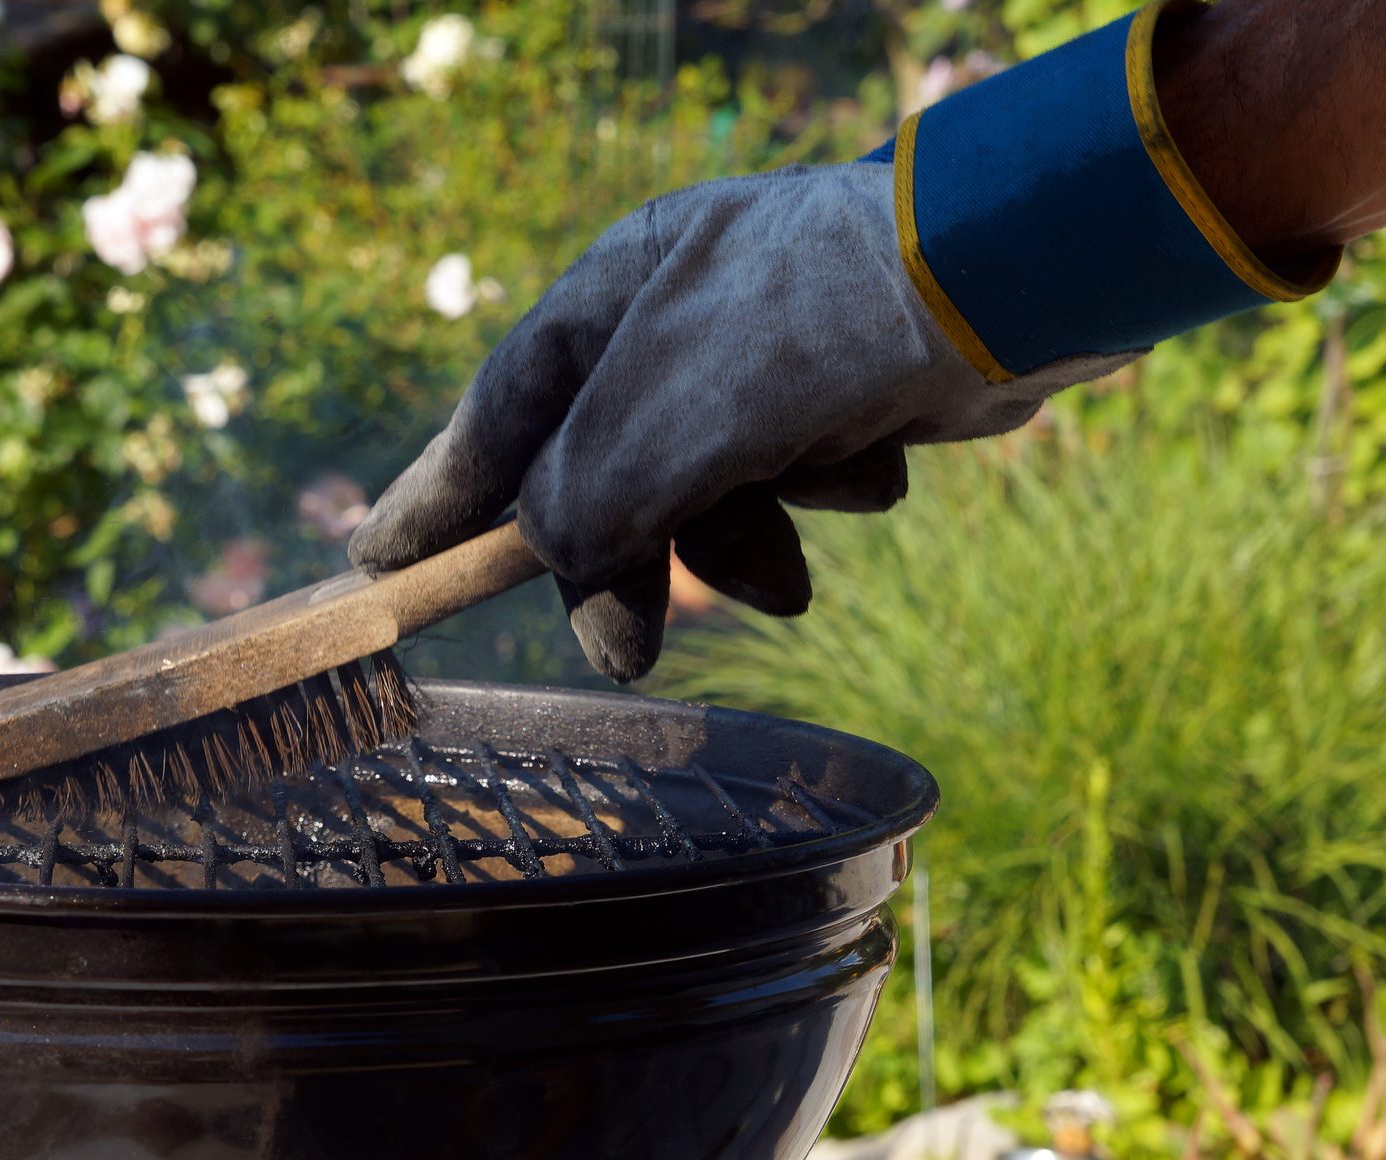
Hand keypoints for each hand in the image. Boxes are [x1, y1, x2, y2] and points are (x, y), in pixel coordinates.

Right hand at [349, 160, 1129, 680]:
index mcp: (612, 294)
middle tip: (628, 652)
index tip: (383, 562)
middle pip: (603, 470)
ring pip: (701, 489)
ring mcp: (759, 354)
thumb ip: (580, 503)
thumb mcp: (659, 427)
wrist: (1002, 282)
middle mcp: (677, 318)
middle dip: (624, 562)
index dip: (439, 492)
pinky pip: (787, 476)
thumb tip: (555, 560)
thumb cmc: (805, 332)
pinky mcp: (836, 388)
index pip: (501, 409)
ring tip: (789, 581)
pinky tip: (871, 472)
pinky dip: (816, 494)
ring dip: (739, 544)